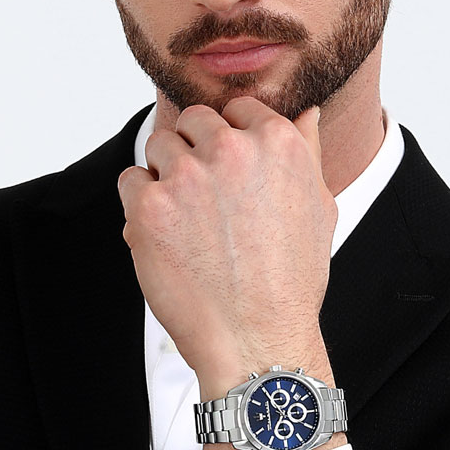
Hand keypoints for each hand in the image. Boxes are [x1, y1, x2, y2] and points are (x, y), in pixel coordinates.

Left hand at [118, 98, 337, 395]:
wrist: (256, 341)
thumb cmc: (289, 284)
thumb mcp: (318, 210)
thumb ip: (307, 153)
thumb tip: (307, 114)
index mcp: (277, 141)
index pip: (235, 109)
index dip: (227, 140)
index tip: (227, 175)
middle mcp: (231, 149)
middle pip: (192, 122)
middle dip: (194, 153)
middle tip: (205, 204)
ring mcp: (186, 175)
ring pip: (158, 146)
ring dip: (165, 176)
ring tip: (186, 224)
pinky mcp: (149, 206)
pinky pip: (130, 181)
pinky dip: (139, 207)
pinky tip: (165, 238)